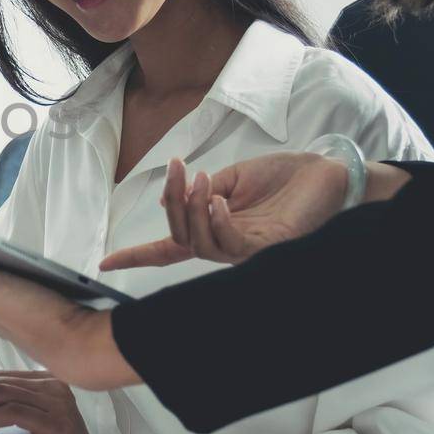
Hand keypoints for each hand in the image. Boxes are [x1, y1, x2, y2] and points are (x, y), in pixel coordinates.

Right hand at [98, 153, 349, 269]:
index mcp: (216, 228)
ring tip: (203, 179)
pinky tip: (220, 201)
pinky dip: (218, 221)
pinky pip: (231, 245)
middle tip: (178, 170)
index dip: (137, 255)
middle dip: (172, 203)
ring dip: (194, 209)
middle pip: (181, 238)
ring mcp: (247, 250)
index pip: (171, 248)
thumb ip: (202, 191)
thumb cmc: (286, 178)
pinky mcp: (268, 248)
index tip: (104, 264)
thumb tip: (167, 199)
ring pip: (201, 243)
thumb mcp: (234, 177)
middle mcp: (227, 245)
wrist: (330, 176)